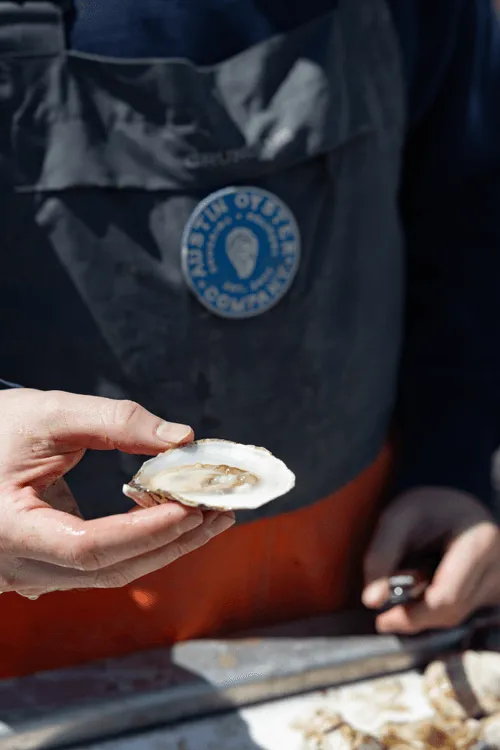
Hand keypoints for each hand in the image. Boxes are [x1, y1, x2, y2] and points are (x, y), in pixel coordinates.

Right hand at [0, 388, 234, 598]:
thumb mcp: (49, 413)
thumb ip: (115, 422)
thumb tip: (182, 439)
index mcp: (10, 530)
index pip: (88, 547)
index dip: (145, 531)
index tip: (193, 507)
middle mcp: (17, 565)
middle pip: (108, 569)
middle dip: (171, 542)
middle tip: (220, 513)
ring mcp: (28, 573)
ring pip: (108, 574)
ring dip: (162, 547)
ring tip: (208, 518)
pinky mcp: (43, 565)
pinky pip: (99, 566)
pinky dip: (139, 545)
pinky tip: (171, 523)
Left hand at [362, 487, 499, 632]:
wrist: (455, 506)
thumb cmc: (427, 508)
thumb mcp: (398, 518)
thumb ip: (382, 555)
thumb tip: (371, 600)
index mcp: (479, 542)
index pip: (448, 595)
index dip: (413, 613)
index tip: (382, 618)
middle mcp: (497, 567)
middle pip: (451, 611)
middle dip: (414, 616)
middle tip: (385, 615)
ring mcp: (497, 582)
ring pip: (455, 616)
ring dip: (423, 612)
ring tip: (404, 589)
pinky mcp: (491, 593)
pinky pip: (459, 613)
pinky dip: (434, 610)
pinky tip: (421, 592)